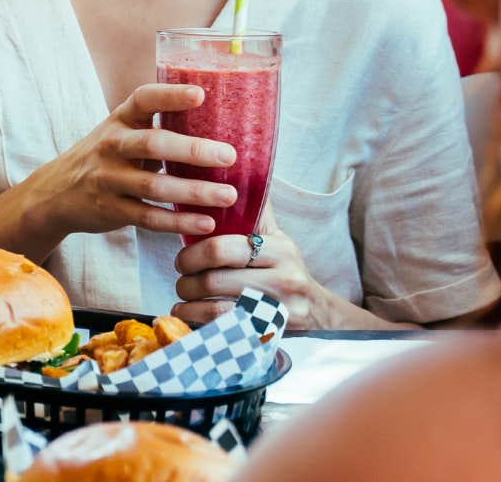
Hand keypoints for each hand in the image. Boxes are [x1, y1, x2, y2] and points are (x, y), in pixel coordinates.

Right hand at [16, 84, 238, 239]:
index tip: (201, 94)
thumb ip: (156, 129)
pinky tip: (205, 223)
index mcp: (119, 120)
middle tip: (229, 156)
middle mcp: (111, 146)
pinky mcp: (110, 209)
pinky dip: (178, 221)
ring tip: (227, 196)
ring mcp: (108, 178)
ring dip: (193, 191)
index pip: (144, 100)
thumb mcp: (120, 133)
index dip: (171, 96)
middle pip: (152, 144)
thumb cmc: (105, 158)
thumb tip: (220, 128)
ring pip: (154, 186)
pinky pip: (148, 217)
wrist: (56, 192)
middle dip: (193, 150)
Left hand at [172, 205, 337, 327]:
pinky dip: (196, 321)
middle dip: (187, 278)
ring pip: (215, 305)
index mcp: (280, 248)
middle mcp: (284, 278)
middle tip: (181, 277)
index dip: (193, 253)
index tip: (183, 257)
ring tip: (183, 297)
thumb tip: (234, 167)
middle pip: (215, 278)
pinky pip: (223, 328)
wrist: (319, 313)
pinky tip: (188, 314)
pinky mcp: (271, 333)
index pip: (224, 246)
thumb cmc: (284, 269)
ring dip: (188, 302)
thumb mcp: (276, 238)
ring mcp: (279, 309)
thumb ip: (255, 211)